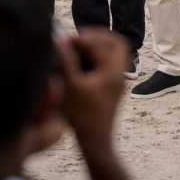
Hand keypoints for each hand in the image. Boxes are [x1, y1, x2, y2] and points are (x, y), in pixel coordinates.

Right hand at [54, 28, 127, 150]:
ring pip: (115, 53)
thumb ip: (66, 61)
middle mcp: (119, 74)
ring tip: (77, 47)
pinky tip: (79, 63)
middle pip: (117, 43)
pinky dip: (98, 57)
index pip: (100, 44)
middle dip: (98, 36)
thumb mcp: (70, 87)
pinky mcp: (113, 88)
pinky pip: (110, 63)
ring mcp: (118, 81)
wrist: (95, 142)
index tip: (64, 40)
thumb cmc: (81, 116)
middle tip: (78, 36)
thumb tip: (60, 40)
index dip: (81, 38)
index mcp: (112, 72)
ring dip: (99, 46)